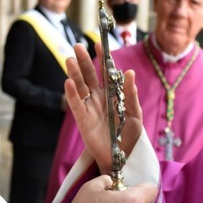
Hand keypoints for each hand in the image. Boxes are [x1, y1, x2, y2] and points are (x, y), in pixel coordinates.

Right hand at [65, 43, 142, 174]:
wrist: (121, 158)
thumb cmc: (129, 136)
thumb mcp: (135, 114)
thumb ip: (131, 94)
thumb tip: (129, 72)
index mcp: (112, 95)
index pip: (106, 73)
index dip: (102, 59)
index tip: (100, 44)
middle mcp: (98, 98)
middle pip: (89, 76)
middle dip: (84, 61)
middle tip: (78, 45)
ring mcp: (89, 108)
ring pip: (80, 87)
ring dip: (74, 73)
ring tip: (70, 59)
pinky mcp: (82, 120)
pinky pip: (76, 104)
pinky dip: (71, 94)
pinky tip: (68, 82)